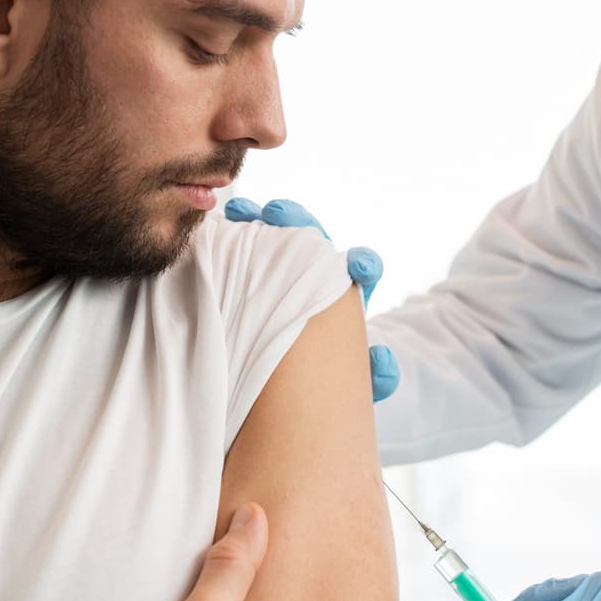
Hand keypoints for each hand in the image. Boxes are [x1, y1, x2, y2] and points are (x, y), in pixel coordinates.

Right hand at [226, 197, 399, 402]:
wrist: (297, 388)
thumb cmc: (330, 382)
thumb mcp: (354, 384)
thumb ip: (376, 376)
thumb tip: (382, 356)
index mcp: (350, 296)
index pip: (363, 269)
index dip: (363, 263)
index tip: (359, 265)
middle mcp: (320, 275)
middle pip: (315, 238)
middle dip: (300, 221)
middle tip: (278, 214)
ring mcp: (289, 269)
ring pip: (280, 233)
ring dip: (261, 218)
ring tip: (239, 212)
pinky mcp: (260, 269)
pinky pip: (248, 243)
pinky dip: (236, 230)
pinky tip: (218, 224)